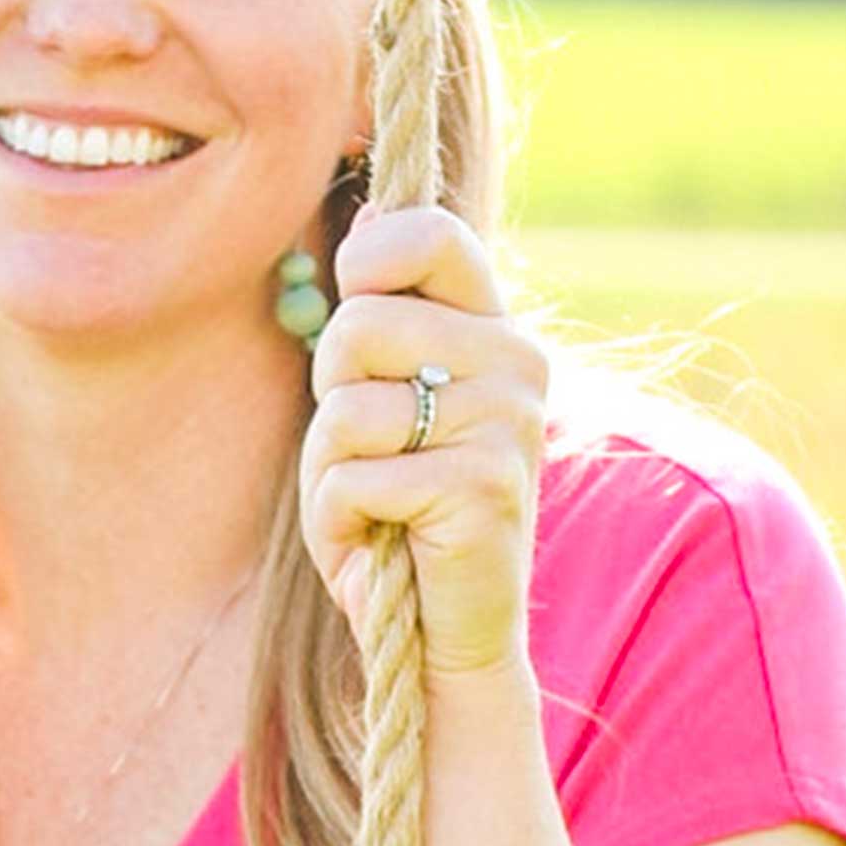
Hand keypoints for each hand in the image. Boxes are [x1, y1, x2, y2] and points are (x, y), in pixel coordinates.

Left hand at [298, 202, 549, 683]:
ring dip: (329, 468)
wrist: (447, 634)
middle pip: (357, 324)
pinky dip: (340, 520)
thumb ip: (380, 315)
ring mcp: (507, 422)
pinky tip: (381, 543)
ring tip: (372, 503)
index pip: (429, 232)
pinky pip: (355, 477)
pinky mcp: (484, 486)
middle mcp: (516, 361)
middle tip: (365, 449)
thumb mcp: (383, 396)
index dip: (365, 263)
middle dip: (329, 394)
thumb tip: (369, 210)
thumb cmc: (397, 508)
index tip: (356, 320)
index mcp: (494, 327)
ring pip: (348, 405)